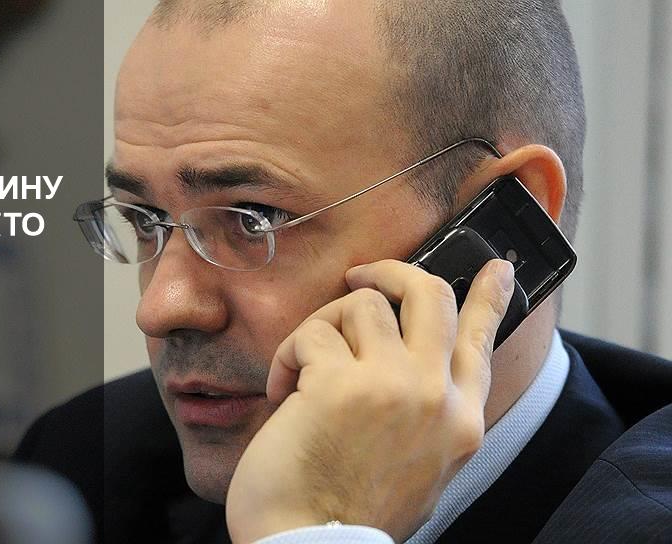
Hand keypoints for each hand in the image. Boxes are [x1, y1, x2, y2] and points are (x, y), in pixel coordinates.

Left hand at [225, 259, 514, 542]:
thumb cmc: (352, 510)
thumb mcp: (420, 467)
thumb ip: (428, 414)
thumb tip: (417, 365)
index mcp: (461, 421)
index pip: (483, 340)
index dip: (489, 296)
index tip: (496, 265)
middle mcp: (436, 396)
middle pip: (430, 294)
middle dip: (391, 273)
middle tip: (361, 278)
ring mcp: (392, 386)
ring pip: (363, 303)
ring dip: (323, 326)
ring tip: (302, 368)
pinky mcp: (339, 385)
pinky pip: (311, 334)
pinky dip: (288, 356)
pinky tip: (281, 393)